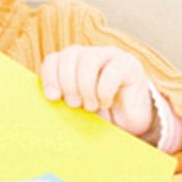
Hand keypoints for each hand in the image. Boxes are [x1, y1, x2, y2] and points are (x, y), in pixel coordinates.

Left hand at [40, 45, 155, 138]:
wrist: (131, 127)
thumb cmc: (101, 117)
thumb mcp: (77, 108)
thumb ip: (63, 99)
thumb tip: (49, 99)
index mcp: (74, 64)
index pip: (55, 58)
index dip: (50, 76)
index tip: (53, 97)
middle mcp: (92, 55)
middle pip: (70, 54)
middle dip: (68, 82)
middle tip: (74, 104)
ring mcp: (112, 57)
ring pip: (89, 59)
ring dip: (85, 86)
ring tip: (90, 106)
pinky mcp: (130, 66)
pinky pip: (112, 71)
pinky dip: (104, 90)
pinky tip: (106, 103)